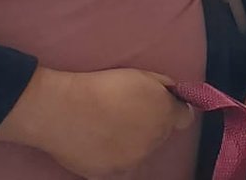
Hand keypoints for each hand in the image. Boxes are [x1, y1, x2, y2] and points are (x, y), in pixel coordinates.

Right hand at [0, 67, 194, 178]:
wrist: (61, 109)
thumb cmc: (99, 86)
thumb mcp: (139, 75)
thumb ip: (164, 87)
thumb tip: (174, 95)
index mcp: (165, 113)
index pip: (184, 118)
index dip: (172, 111)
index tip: (157, 108)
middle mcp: (155, 139)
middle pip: (160, 135)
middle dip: (148, 125)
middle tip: (122, 116)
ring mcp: (134, 159)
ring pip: (140, 153)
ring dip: (131, 144)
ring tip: (106, 130)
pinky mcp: (112, 174)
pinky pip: (121, 169)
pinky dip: (114, 160)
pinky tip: (100, 148)